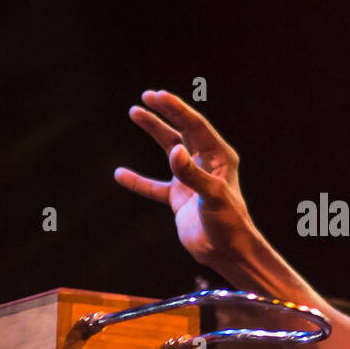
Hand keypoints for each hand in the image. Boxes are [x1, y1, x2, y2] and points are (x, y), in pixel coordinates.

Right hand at [115, 90, 256, 268]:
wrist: (227, 252)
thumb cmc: (229, 223)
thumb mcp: (212, 197)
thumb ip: (192, 174)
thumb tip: (173, 150)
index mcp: (219, 157)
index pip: (195, 126)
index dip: (176, 109)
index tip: (158, 96)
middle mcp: (205, 164)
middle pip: (181, 131)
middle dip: (164, 113)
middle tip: (146, 96)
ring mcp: (191, 180)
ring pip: (168, 150)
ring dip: (154, 131)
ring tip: (134, 112)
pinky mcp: (179, 198)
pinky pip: (154, 186)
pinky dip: (137, 181)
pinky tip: (120, 174)